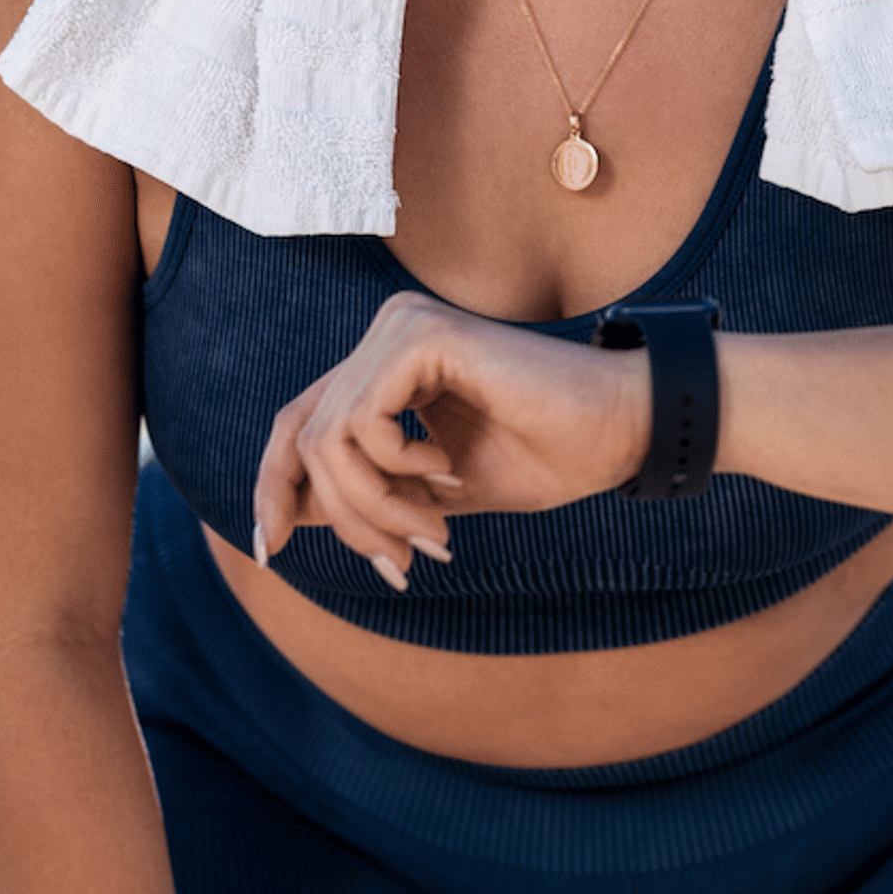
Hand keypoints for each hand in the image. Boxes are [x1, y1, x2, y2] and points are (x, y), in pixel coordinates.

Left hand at [250, 293, 645, 588]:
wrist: (622, 430)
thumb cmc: (549, 455)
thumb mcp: (435, 491)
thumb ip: (371, 492)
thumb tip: (290, 515)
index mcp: (389, 362)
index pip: (298, 422)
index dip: (273, 486)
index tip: (270, 552)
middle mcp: (387, 333)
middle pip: (303, 437)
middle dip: (340, 517)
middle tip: (400, 565)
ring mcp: (401, 327)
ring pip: (325, 438)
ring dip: (373, 507)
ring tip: (432, 535)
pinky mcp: (422, 336)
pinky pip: (361, 422)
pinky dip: (394, 471)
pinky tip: (448, 477)